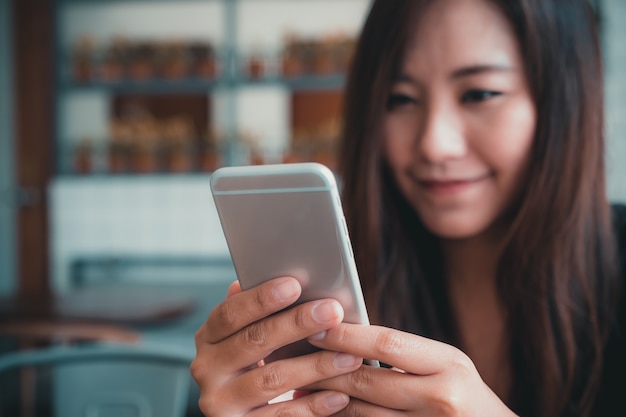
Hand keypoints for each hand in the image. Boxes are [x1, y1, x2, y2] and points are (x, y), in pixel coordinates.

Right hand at [190, 277, 362, 416]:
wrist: (246, 415)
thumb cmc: (258, 364)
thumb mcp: (251, 337)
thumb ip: (260, 312)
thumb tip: (286, 278)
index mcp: (209, 338)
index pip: (230, 313)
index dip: (261, 298)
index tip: (294, 285)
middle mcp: (206, 369)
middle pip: (254, 341)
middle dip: (297, 324)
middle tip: (332, 311)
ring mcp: (220, 402)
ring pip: (272, 379)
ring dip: (315, 366)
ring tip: (349, 356)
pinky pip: (282, 416)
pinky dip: (313, 405)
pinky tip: (339, 395)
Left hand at [305, 324, 517, 416]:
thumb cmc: (466, 396)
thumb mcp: (448, 366)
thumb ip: (405, 355)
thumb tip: (346, 341)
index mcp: (449, 364)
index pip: (388, 342)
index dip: (346, 335)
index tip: (314, 327)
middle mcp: (441, 397)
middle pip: (368, 381)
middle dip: (324, 369)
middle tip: (291, 356)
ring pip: (361, 413)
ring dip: (325, 399)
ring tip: (296, 384)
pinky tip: (321, 411)